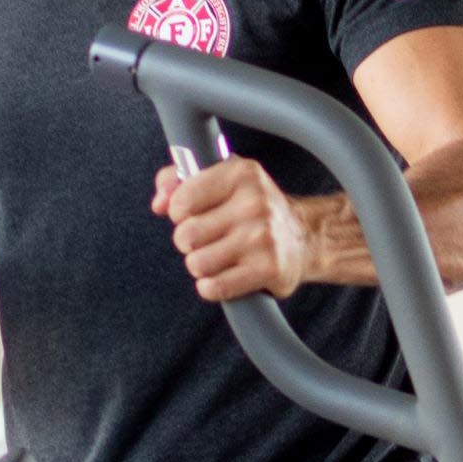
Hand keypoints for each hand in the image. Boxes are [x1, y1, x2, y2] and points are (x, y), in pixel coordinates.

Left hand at [152, 157, 315, 301]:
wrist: (303, 237)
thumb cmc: (252, 207)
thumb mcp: (220, 179)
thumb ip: (179, 181)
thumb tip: (159, 202)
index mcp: (241, 173)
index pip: (181, 201)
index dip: (180, 213)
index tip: (196, 213)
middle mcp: (255, 203)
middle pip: (186, 236)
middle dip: (189, 242)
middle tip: (209, 238)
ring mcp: (263, 238)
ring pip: (197, 264)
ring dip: (201, 265)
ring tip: (220, 256)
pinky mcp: (268, 269)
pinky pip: (214, 288)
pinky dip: (211, 287)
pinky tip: (225, 275)